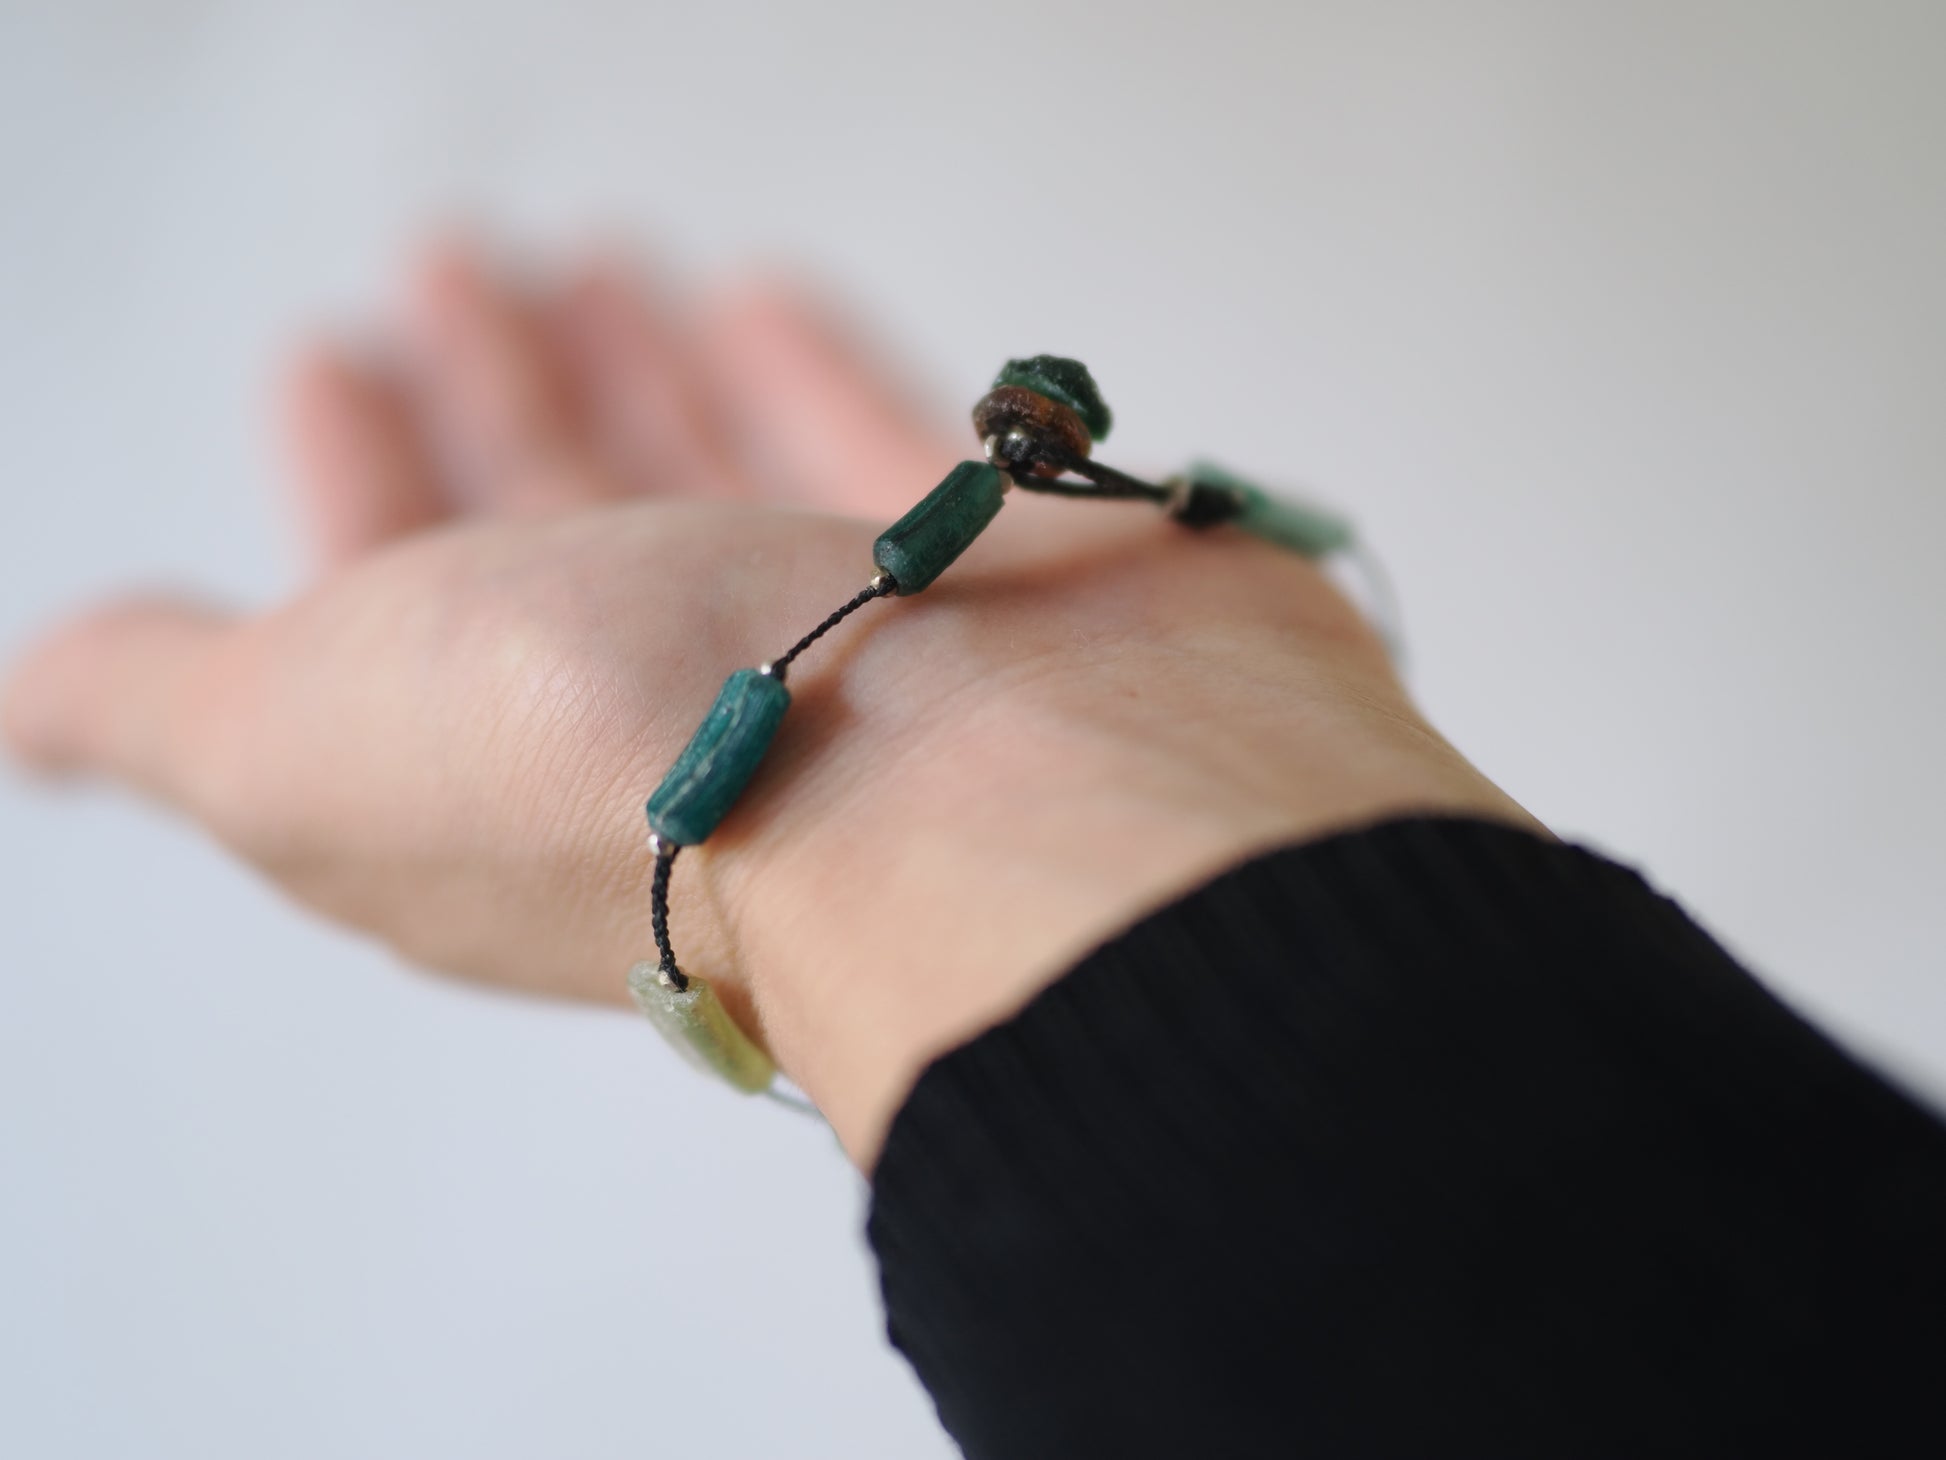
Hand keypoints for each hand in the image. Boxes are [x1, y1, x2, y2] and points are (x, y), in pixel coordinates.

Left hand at [2, 245, 1534, 1164]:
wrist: (973, 796)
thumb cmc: (630, 767)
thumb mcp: (294, 730)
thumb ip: (156, 701)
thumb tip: (26, 708)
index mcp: (490, 763)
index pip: (390, 600)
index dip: (349, 478)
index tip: (327, 359)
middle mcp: (658, 716)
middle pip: (552, 530)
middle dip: (494, 396)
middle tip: (461, 272)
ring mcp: (825, 647)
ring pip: (702, 483)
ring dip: (635, 373)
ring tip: (597, 264)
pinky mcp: (972, 579)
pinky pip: (861, 445)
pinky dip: (796, 370)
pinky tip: (749, 292)